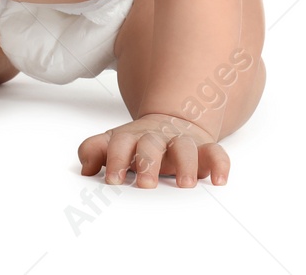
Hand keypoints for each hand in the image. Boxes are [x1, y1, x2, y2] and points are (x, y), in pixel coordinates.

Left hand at [78, 113, 228, 187]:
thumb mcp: (115, 144)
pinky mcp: (204, 148)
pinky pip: (215, 152)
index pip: (120, 143)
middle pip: (151, 143)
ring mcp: (181, 141)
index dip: (116, 159)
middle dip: (148, 162)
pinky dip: (219, 164)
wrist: (172, 121)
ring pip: (184, 146)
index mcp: (131, 136)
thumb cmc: (139, 142)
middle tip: (146, 185)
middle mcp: (156, 136)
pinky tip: (218, 180)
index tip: (113, 180)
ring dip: (185, 163)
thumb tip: (85, 168)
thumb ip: (95, 150)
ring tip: (184, 184)